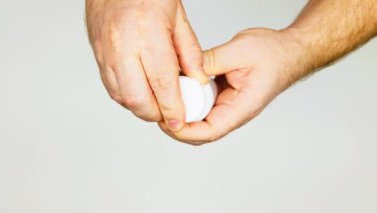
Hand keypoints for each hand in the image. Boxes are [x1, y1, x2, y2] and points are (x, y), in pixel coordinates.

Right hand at [86, 0, 207, 130]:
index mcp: (147, 34)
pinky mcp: (98, 54)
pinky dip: (127, 97)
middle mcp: (123, 46)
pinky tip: (140, 93)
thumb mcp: (178, 17)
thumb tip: (198, 80)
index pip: (161, 83)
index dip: (172, 108)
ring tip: (156, 105)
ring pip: (121, 96)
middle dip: (155, 114)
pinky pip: (111, 86)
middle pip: (137, 98)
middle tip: (169, 115)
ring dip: (140, 108)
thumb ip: (190, 52)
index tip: (180, 121)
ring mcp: (106, 52)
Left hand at [159, 28, 305, 144]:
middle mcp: (235, 111)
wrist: (288, 51)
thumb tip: (185, 71)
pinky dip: (190, 101)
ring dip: (183, 114)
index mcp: (242, 108)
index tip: (168, 122)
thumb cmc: (274, 54)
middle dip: (178, 127)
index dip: (186, 132)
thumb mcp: (239, 51)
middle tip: (159, 111)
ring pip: (201, 120)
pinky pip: (204, 106)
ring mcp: (230, 105)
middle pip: (202, 132)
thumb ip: (210, 61)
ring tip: (165, 102)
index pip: (211, 131)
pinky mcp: (225, 97)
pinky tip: (180, 89)